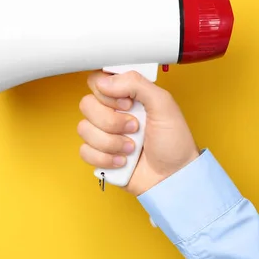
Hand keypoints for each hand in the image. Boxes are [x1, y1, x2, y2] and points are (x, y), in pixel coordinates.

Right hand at [77, 70, 200, 195]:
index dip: (107, 93)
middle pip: (86, 104)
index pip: (97, 81)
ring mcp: (104, 134)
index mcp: (126, 96)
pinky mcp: (99, 155)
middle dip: (112, 121)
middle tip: (134, 127)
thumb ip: (136, 84)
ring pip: (84, 129)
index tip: (127, 104)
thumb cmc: (174, 143)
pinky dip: (106, 158)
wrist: (173, 178)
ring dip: (111, 142)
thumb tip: (105, 82)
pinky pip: (85, 151)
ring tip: (132, 148)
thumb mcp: (164, 105)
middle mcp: (112, 113)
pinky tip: (123, 160)